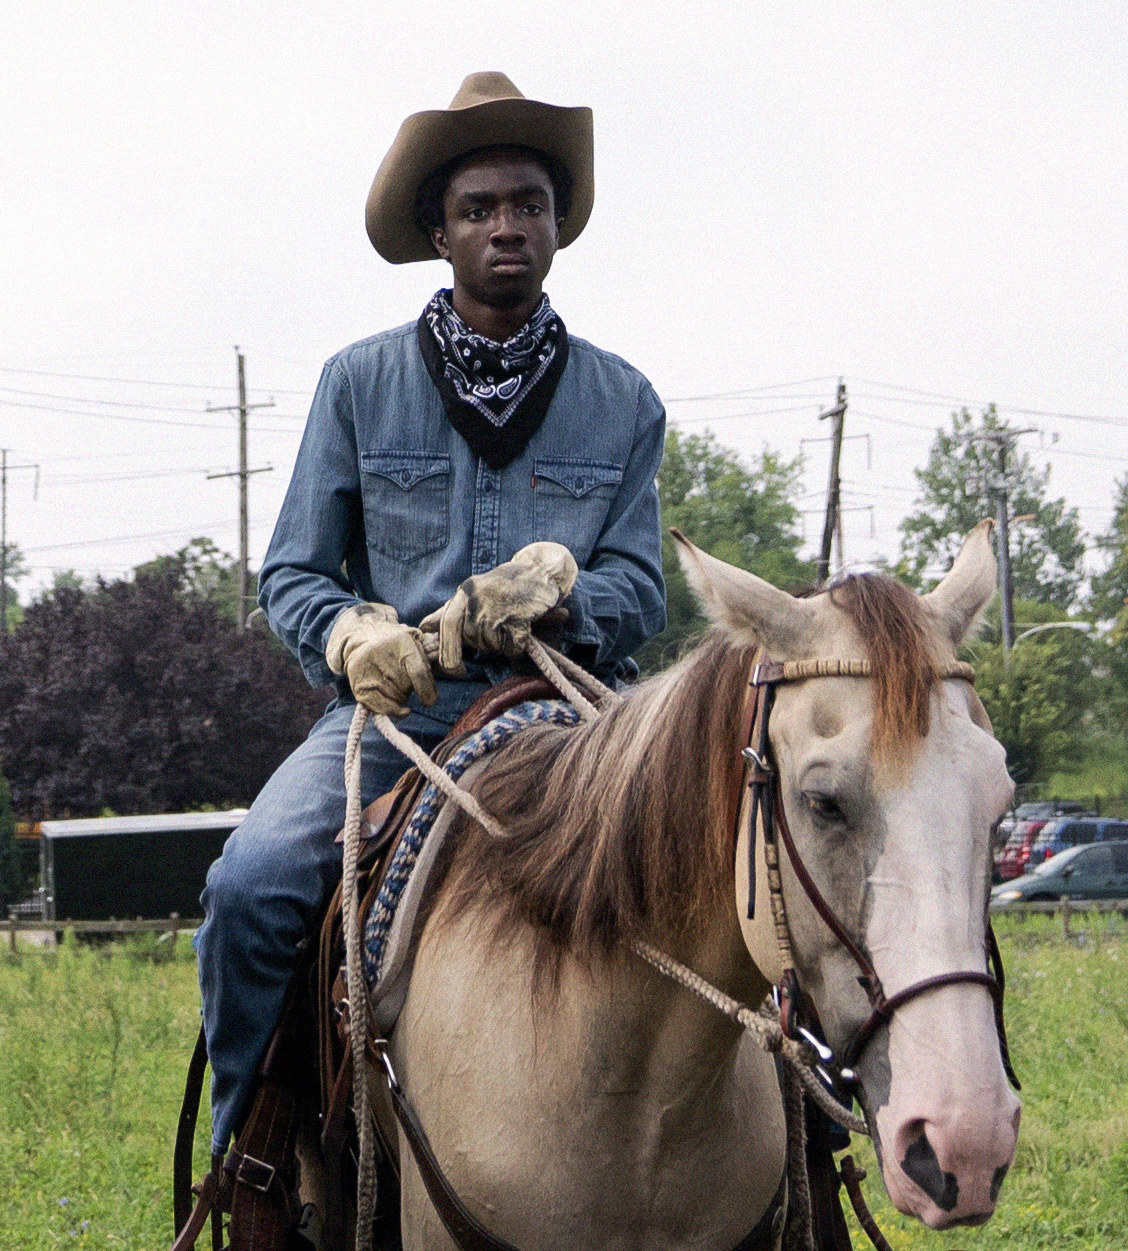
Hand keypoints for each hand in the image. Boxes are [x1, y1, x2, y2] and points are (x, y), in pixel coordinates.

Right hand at [325, 603, 436, 715]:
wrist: (360, 637)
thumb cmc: (394, 642)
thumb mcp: (413, 639)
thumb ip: (432, 654)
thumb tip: (458, 672)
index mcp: (402, 642)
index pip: (418, 673)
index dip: (427, 690)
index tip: (430, 700)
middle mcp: (382, 656)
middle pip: (407, 688)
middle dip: (412, 689)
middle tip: (407, 680)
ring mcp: (368, 671)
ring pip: (395, 699)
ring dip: (401, 698)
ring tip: (395, 684)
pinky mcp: (359, 686)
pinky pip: (380, 708)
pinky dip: (391, 709)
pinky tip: (395, 705)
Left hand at [420, 542, 577, 674]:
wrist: (539, 572)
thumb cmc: (504, 585)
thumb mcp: (473, 592)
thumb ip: (450, 610)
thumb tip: (423, 627)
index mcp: (464, 594)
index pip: (446, 624)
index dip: (447, 650)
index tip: (454, 669)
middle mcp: (477, 600)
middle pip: (471, 640)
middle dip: (483, 642)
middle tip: (496, 628)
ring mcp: (497, 608)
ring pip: (491, 646)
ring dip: (501, 642)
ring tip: (510, 622)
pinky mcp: (518, 618)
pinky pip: (511, 647)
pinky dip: (516, 645)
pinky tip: (521, 629)